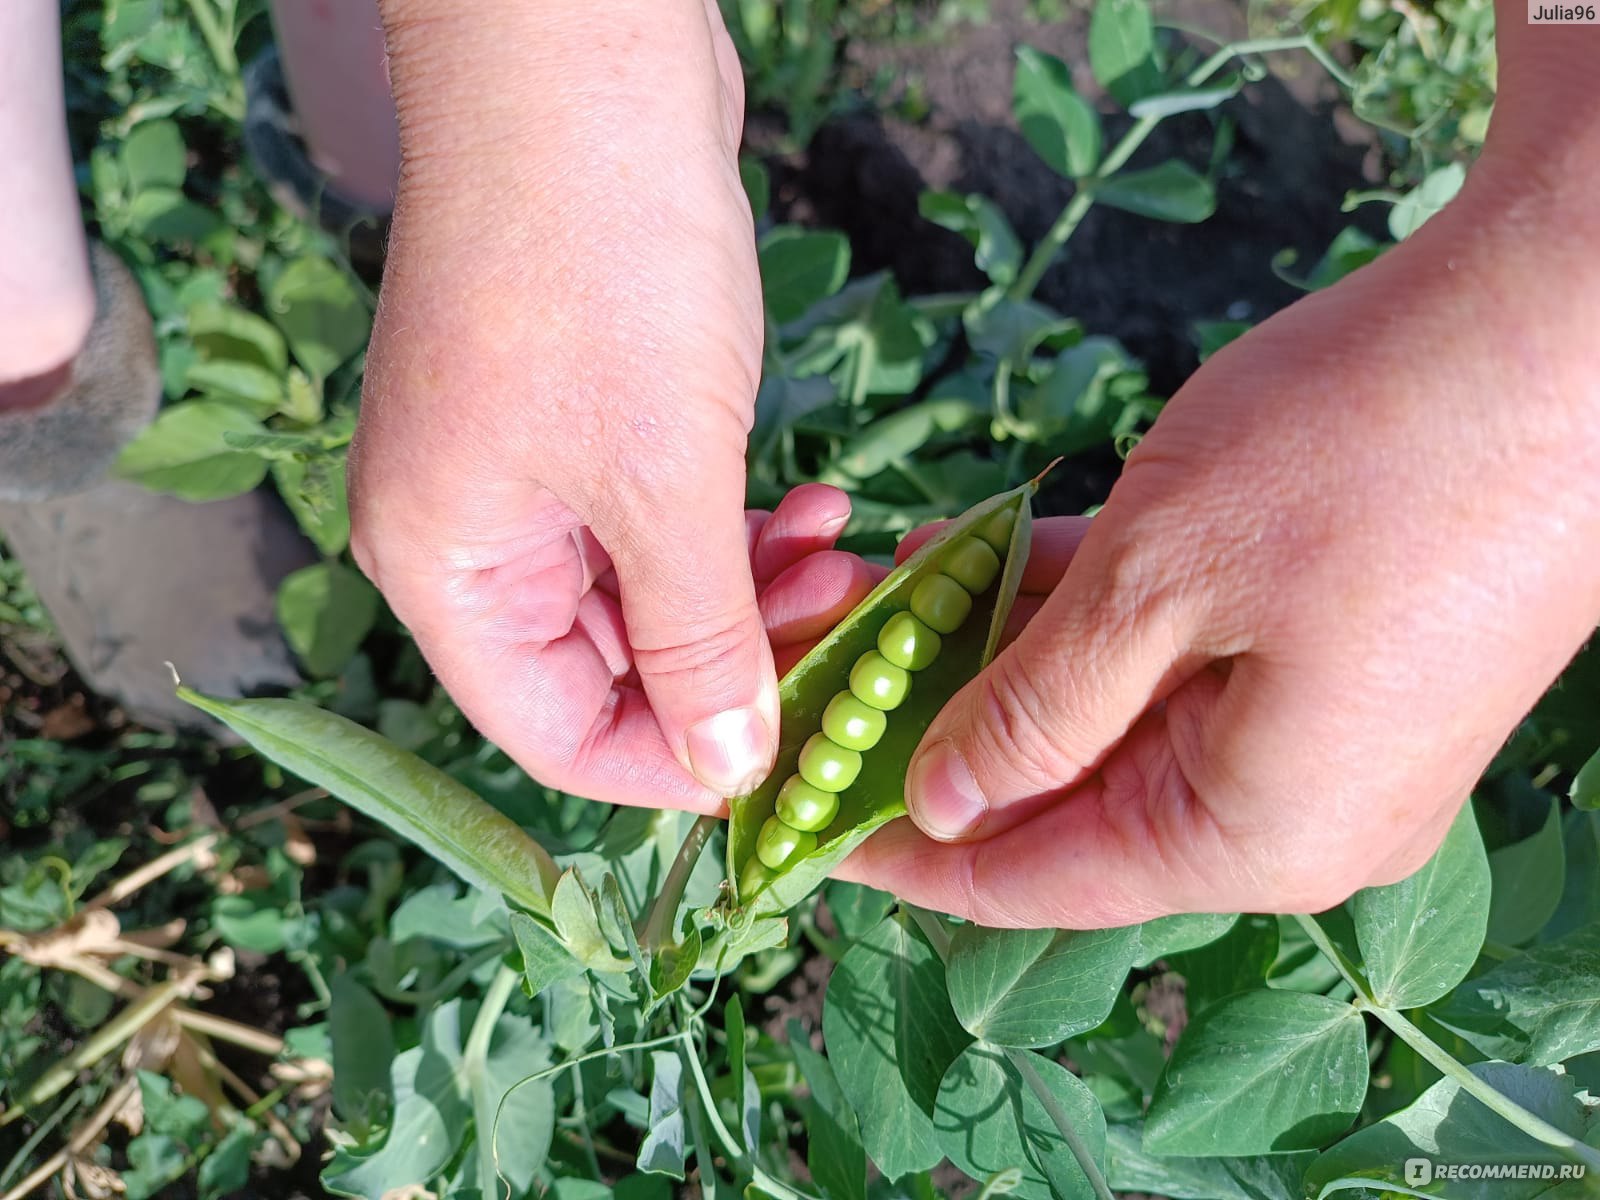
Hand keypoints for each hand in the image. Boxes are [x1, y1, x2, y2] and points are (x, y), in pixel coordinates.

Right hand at [351, 1, 788, 808]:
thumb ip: (700, 639)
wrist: (585, 59)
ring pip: (652, 590)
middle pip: (611, 666)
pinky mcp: (585, 412)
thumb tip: (731, 767)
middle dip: (738, 662)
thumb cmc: (601, 267)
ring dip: (753, 592)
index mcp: (448, 568)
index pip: (556, 733)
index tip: (792, 753)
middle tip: (846, 631)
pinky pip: (665, 516)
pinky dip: (739, 527)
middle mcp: (472, 530)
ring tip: (846, 557)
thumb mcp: (663, 481)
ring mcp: (526, 467)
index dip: (676, 763)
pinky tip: (815, 505)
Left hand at [843, 171, 1599, 927]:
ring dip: (1008, 656)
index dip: (901, 846)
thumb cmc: (1367, 456)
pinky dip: (1090, 614)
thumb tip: (945, 800)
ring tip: (892, 594)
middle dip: (944, 726)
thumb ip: (1037, 709)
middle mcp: (1294, 812)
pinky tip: (996, 556)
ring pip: (1117, 716)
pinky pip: (1181, 657)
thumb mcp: (1154, 587)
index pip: (1027, 883)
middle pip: (1069, 799)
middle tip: (836, 655)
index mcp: (1252, 838)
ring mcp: (1324, 730)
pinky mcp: (1338, 647)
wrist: (1574, 320)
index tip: (802, 802)